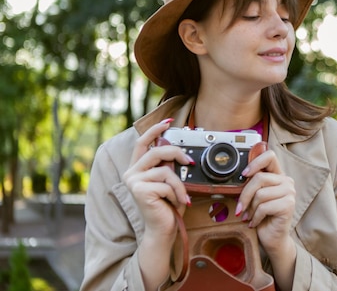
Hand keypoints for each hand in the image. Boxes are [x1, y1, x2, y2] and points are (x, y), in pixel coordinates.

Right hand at [123, 118, 192, 237]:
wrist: (162, 230)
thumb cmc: (167, 206)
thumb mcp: (169, 181)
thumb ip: (168, 166)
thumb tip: (178, 151)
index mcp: (137, 168)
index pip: (142, 143)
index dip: (153, 130)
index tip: (167, 122)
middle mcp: (131, 173)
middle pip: (157, 151)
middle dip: (177, 153)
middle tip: (189, 160)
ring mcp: (133, 182)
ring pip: (165, 171)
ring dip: (179, 184)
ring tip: (182, 196)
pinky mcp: (139, 191)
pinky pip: (166, 184)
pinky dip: (177, 193)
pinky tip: (177, 203)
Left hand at [235, 149, 295, 256]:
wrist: (272, 238)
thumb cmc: (262, 217)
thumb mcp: (255, 197)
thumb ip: (252, 184)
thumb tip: (238, 176)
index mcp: (278, 175)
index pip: (270, 156)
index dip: (255, 162)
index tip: (244, 174)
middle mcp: (286, 181)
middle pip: (259, 178)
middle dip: (244, 195)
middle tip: (239, 208)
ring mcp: (290, 193)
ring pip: (260, 194)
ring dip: (250, 208)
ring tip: (249, 216)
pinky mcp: (288, 205)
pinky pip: (264, 207)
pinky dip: (255, 217)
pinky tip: (254, 223)